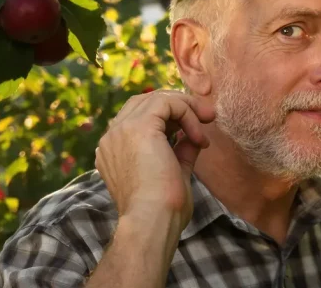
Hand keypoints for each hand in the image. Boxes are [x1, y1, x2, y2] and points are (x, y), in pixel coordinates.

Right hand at [95, 90, 215, 232]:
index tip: (198, 134)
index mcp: (115, 151)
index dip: (172, 119)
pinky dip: (188, 113)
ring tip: (208, 121)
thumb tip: (193, 136)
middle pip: (146, 102)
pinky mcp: (138, 126)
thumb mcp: (175, 173)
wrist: (153, 221)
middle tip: (208, 117)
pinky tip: (198, 136)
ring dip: (187, 108)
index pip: (140, 118)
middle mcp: (112, 138)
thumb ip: (180, 151)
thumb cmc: (164, 209)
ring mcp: (121, 130)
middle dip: (180, 106)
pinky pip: (167, 103)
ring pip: (156, 99)